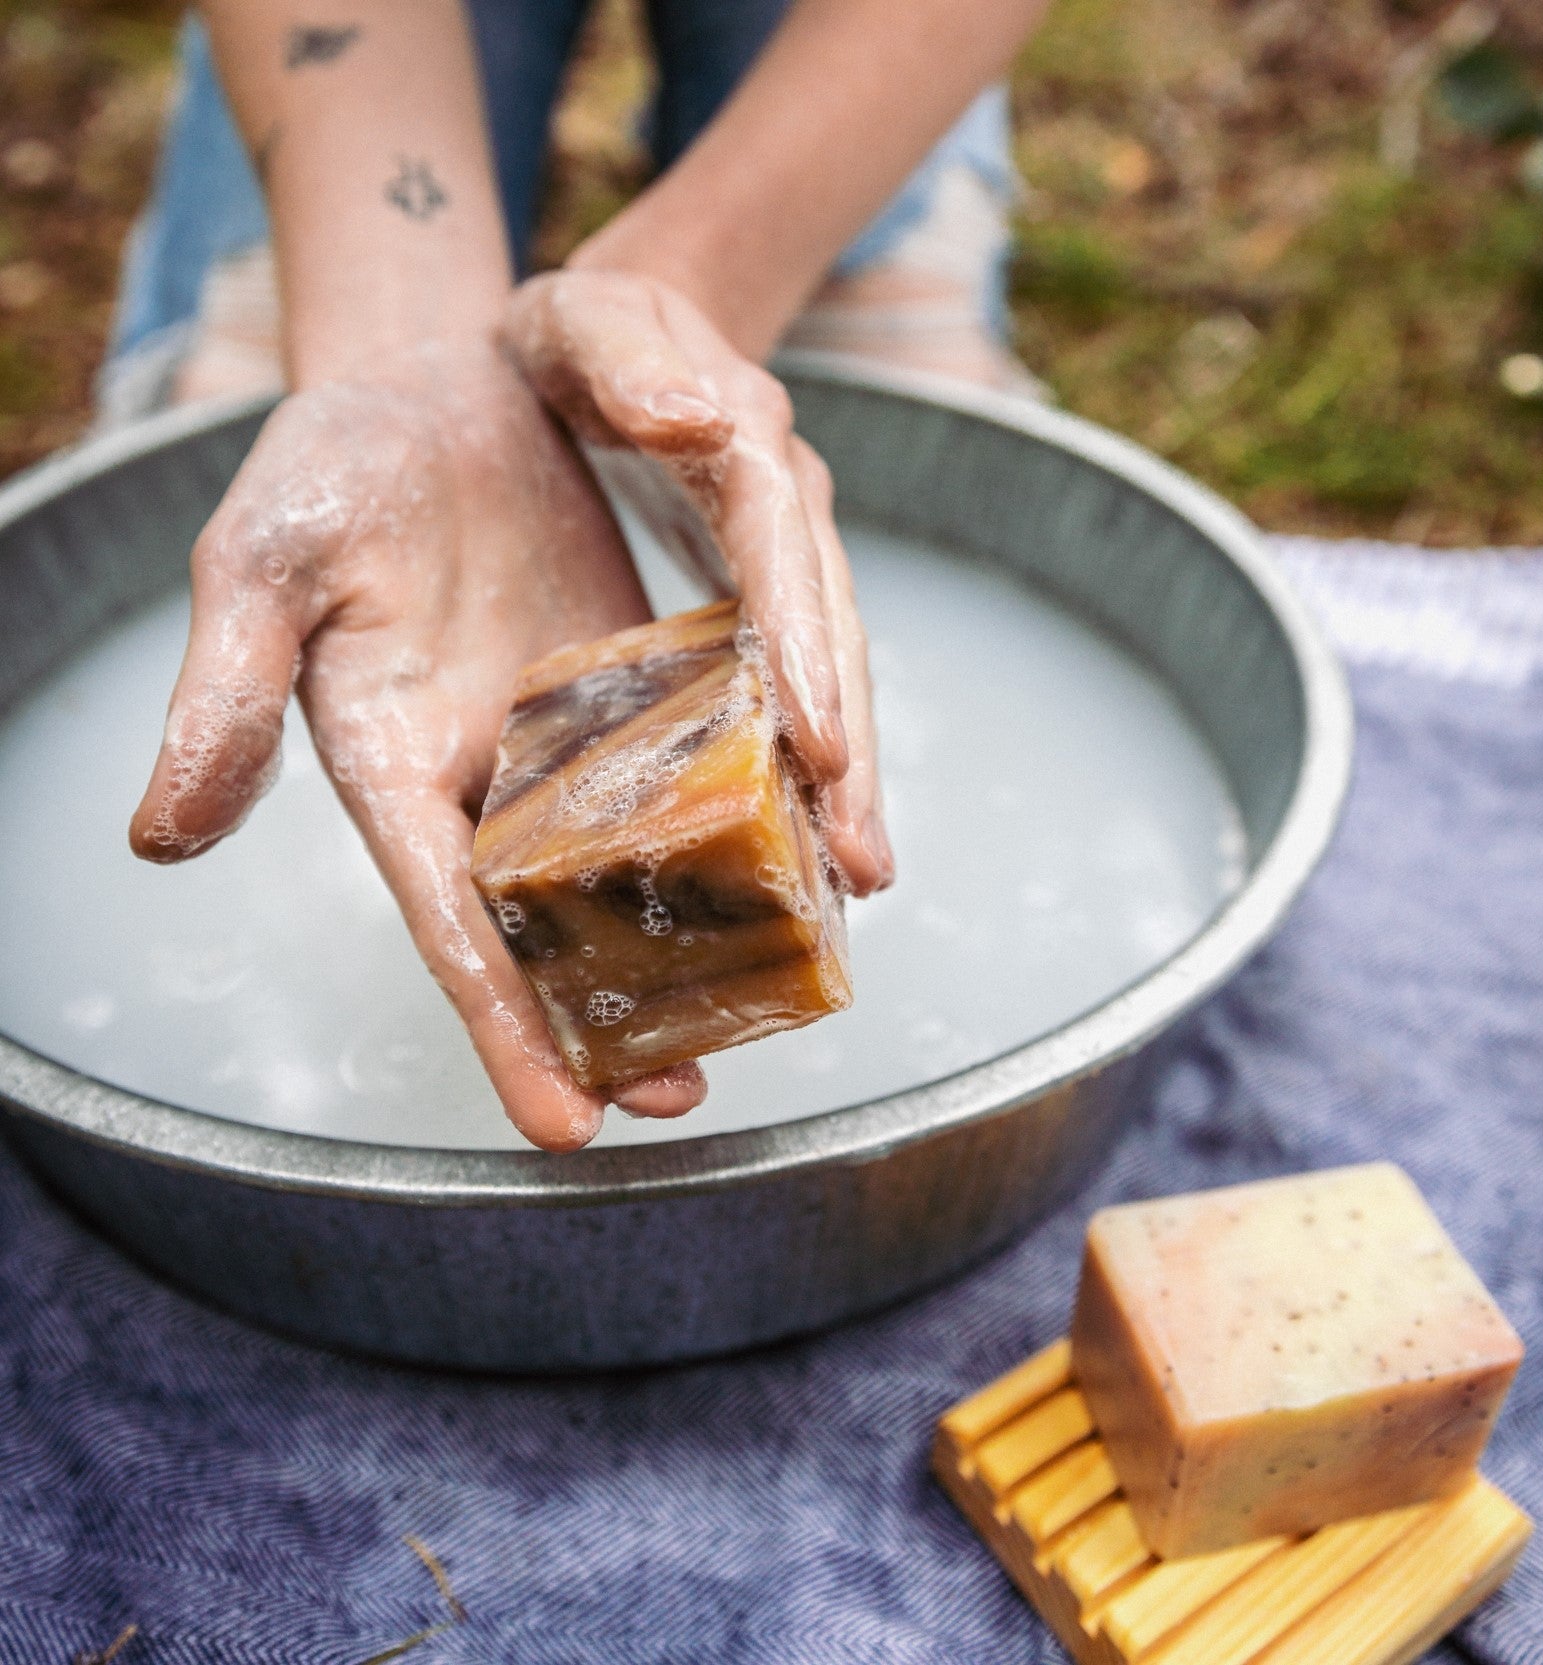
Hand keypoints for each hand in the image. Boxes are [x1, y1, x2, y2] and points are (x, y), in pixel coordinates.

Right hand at [129, 337, 705, 1149]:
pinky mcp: (634, 689)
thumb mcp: (266, 562)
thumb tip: (158, 838)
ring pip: (630, 863)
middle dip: (607, 1019)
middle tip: (679, 1101)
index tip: (562, 1126)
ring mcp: (564, 741)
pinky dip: (738, 821)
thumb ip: (226, 695)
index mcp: (389, 766)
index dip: (501, 1021)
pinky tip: (797, 866)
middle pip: (548, 925)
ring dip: (688, 939)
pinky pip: (691, 772)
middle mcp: (482, 777)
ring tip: (757, 1015)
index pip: (447, 918)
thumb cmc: (336, 472)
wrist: (437, 392)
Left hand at [501, 266, 893, 896]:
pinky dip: (800, 761)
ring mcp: (780, 564)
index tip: (820, 744)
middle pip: (831, 638)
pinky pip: (788, 686)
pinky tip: (799, 838)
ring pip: (824, 675)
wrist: (607, 338)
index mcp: (742, 444)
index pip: (782, 549)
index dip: (805, 647)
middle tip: (861, 862)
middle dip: (849, 750)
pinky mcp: (757, 603)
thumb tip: (693, 415)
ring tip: (854, 881)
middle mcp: (782, 515)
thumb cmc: (578, 330)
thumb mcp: (580, 316)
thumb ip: (626, 353)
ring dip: (840, 778)